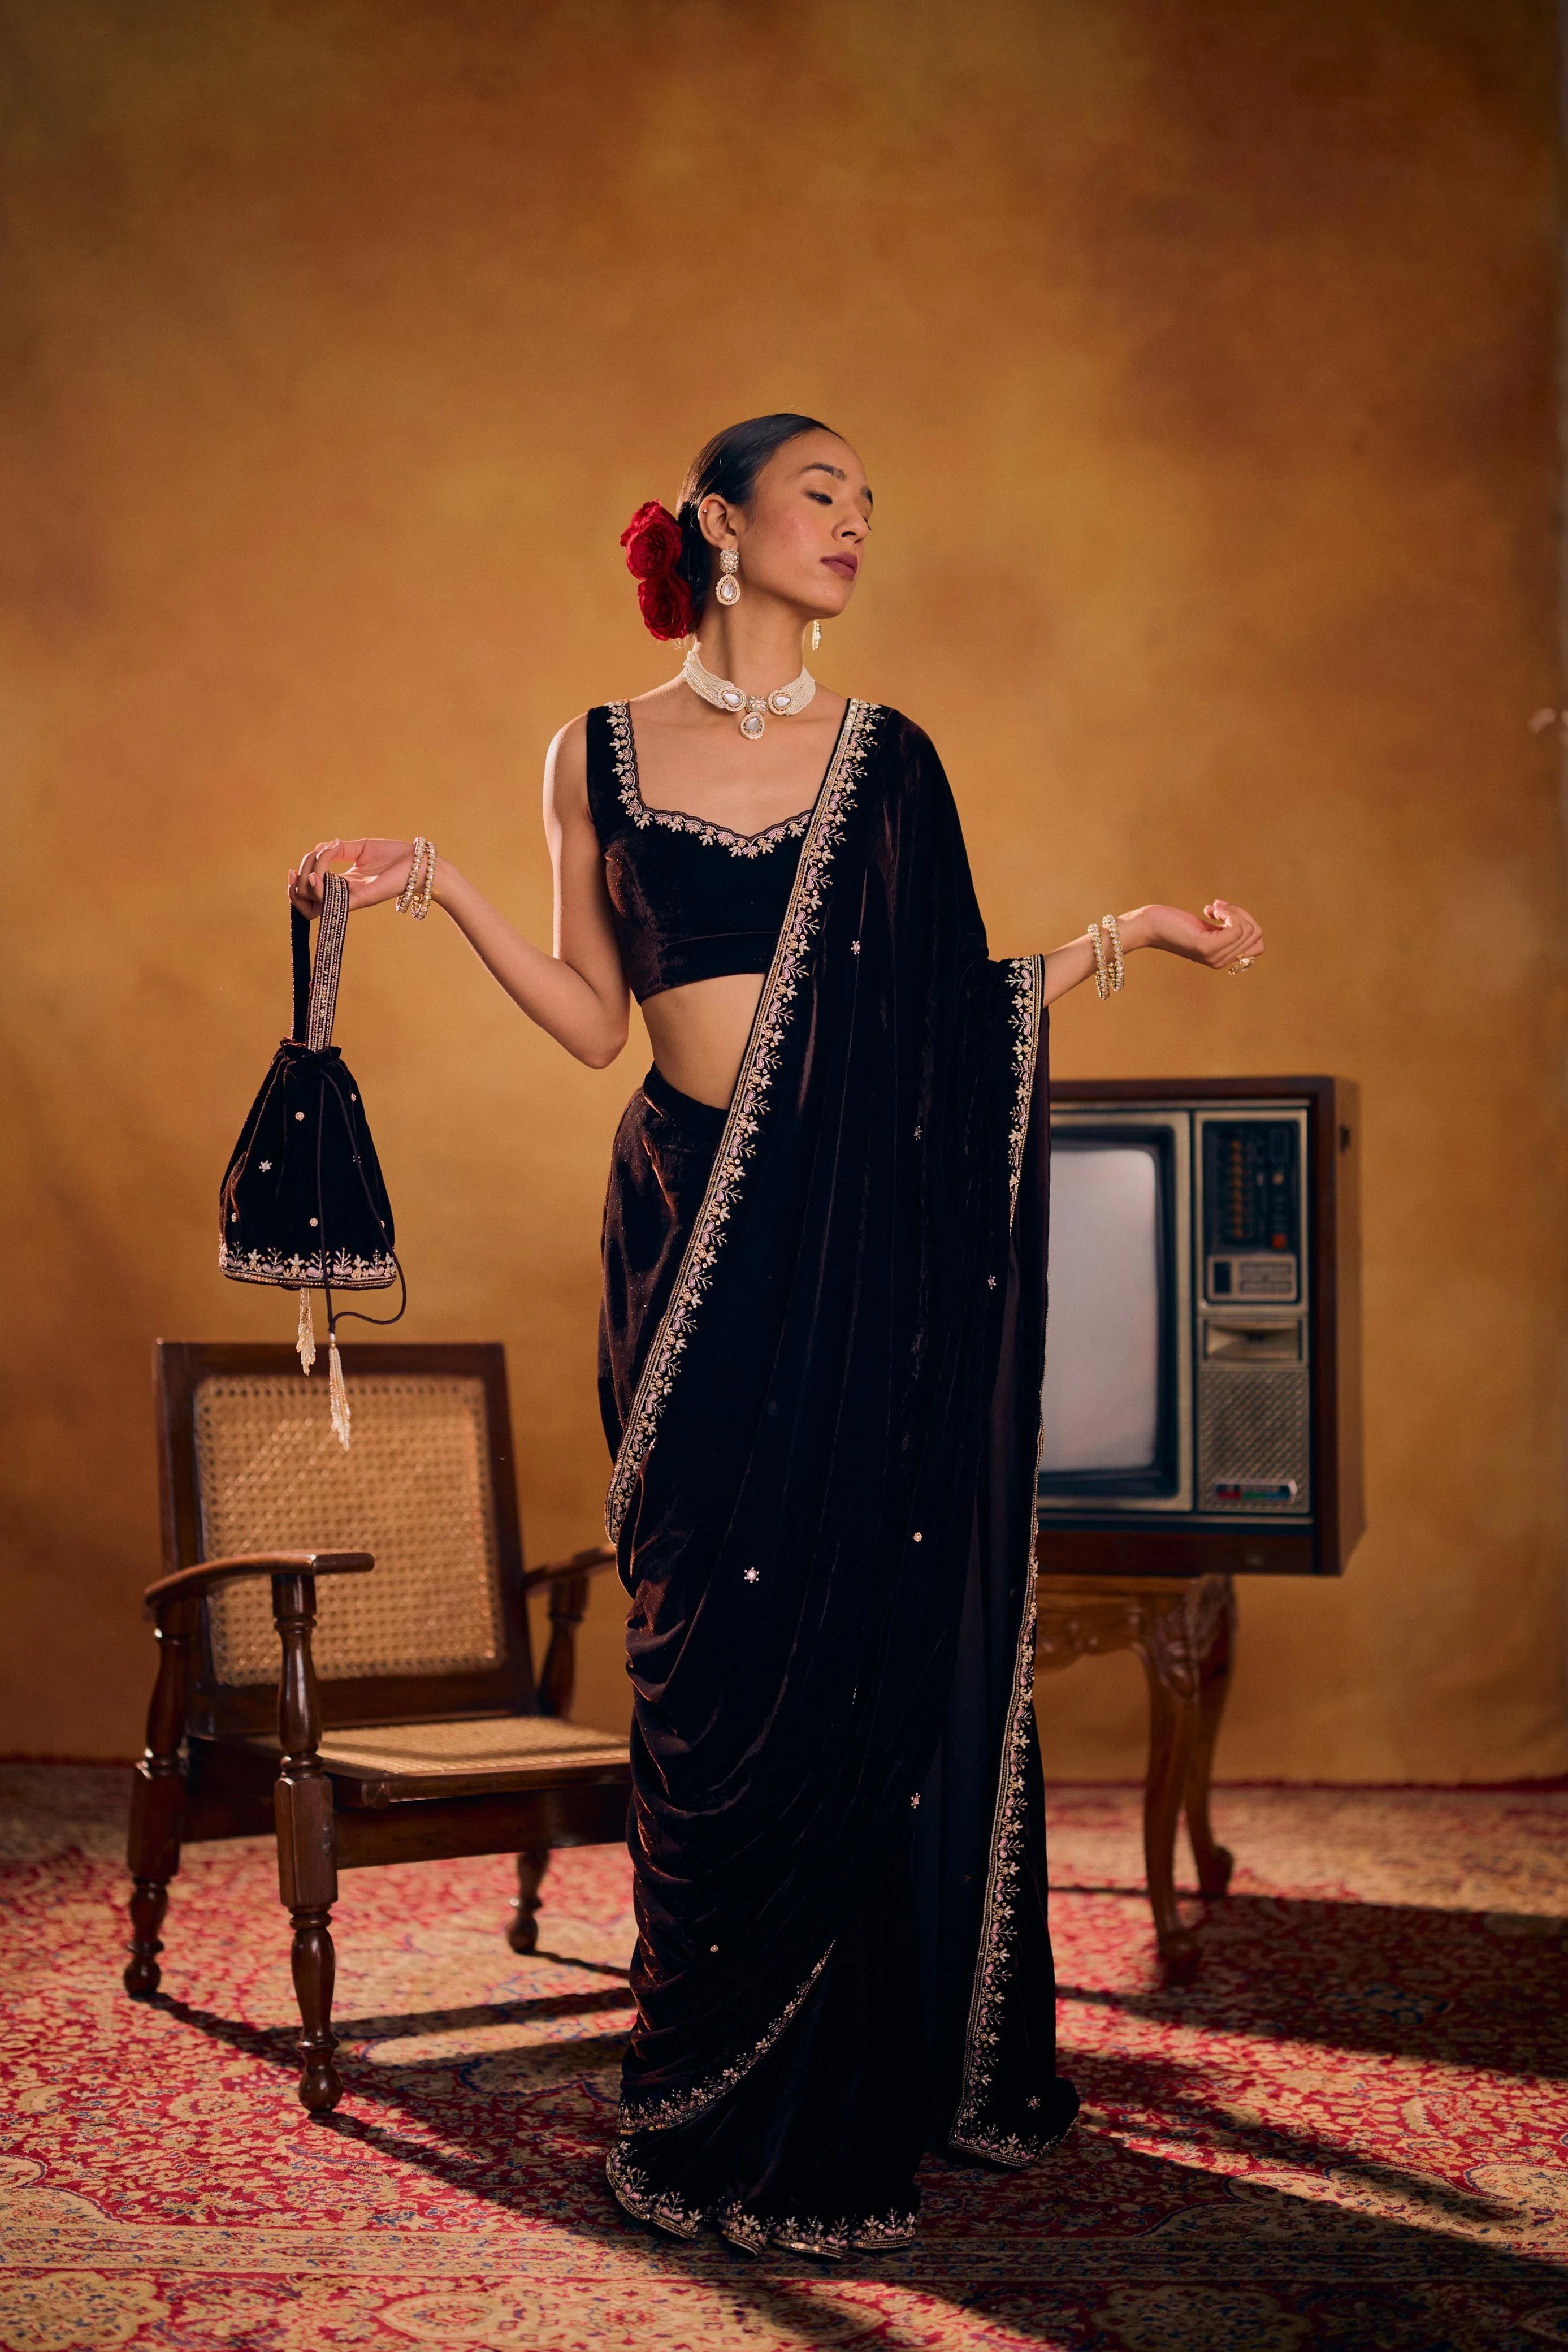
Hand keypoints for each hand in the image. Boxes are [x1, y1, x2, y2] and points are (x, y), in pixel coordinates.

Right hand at [288, 838, 419, 916]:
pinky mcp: (360, 899)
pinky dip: (317, 885)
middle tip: (307, 863)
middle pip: (304, 901)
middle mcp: (343, 895)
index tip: (295, 868)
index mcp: (342, 884)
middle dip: (297, 880)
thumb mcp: (361, 848)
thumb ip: (338, 849)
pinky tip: (319, 872)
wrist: (419, 863)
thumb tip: (318, 848)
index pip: (308, 894)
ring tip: (319, 860)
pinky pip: (329, 899)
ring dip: (307, 877)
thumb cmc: (395, 856)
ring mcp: (350, 899)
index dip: (296, 883)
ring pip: (312, 900)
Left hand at [1124, 899, 1263, 972]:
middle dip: (1242, 913)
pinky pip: (1237, 928)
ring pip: (1249, 929)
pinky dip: (1229, 913)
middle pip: (1256, 934)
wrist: (1150, 926)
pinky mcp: (1207, 947)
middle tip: (1217, 908)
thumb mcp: (1208, 928)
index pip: (1258, 945)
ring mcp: (1215, 956)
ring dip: (1234, 911)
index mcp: (1223, 958)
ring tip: (1212, 909)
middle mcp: (1221, 962)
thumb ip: (1227, 930)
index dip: (1248, 923)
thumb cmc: (1176, 923)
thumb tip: (1247, 922)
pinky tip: (1210, 910)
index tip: (1224, 913)